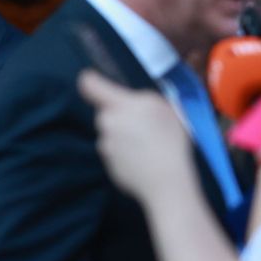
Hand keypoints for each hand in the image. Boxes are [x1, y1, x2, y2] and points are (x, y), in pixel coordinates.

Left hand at [78, 70, 198, 203]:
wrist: (167, 181)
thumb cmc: (170, 141)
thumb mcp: (164, 107)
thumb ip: (142, 99)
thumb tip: (131, 100)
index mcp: (119, 106)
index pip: (91, 86)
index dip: (90, 80)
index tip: (91, 79)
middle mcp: (107, 124)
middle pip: (106, 113)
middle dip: (120, 116)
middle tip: (144, 125)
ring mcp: (106, 146)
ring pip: (112, 134)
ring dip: (124, 137)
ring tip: (149, 145)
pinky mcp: (109, 165)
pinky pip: (116, 154)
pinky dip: (126, 155)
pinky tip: (145, 159)